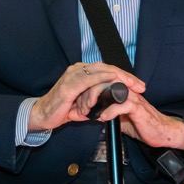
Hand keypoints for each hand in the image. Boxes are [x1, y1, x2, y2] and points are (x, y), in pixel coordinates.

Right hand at [28, 62, 146, 132]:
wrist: (42, 116)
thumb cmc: (62, 109)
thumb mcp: (84, 105)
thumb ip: (98, 101)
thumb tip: (113, 105)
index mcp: (81, 73)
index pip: (107, 70)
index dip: (124, 76)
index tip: (138, 85)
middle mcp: (77, 70)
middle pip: (106, 68)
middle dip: (126, 76)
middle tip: (140, 85)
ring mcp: (72, 76)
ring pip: (100, 71)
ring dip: (118, 77)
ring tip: (132, 84)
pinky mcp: (68, 85)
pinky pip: (88, 79)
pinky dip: (102, 79)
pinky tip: (113, 80)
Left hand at [90, 89, 183, 149]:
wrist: (160, 132)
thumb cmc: (141, 124)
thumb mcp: (118, 117)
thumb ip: (105, 111)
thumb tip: (90, 113)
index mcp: (120, 90)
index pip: (99, 81)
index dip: (86, 90)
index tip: (78, 104)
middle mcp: (126, 90)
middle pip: (102, 82)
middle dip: (87, 94)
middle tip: (81, 108)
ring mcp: (132, 97)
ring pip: (109, 90)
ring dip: (96, 101)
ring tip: (88, 111)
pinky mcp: (138, 107)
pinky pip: (122, 104)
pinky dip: (110, 111)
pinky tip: (103, 118)